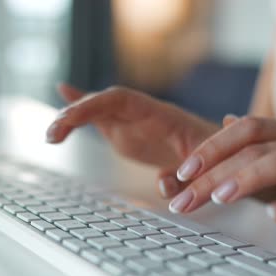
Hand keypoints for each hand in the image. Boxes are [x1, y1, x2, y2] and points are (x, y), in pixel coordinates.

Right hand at [46, 84, 219, 197]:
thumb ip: (190, 175)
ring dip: (72, 119)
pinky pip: (102, 119)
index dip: (94, 104)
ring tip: (50, 135)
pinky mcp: (130, 134)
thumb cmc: (222, 157)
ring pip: (98, 112)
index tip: (71, 117)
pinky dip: (83, 111)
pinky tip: (63, 90)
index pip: (122, 99)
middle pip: (103, 103)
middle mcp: (144, 114)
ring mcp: (134, 123)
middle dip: (75, 113)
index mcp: (162, 115)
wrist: (225, 154)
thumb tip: (166, 185)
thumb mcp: (211, 167)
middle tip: (52, 135)